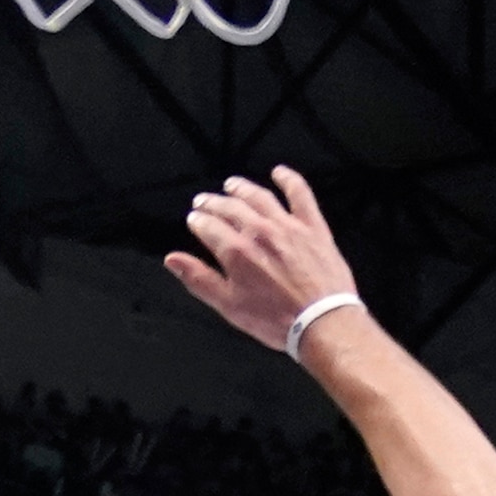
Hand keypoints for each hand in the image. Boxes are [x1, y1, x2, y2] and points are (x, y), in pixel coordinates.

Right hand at [161, 167, 362, 360]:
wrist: (323, 323)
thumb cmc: (277, 320)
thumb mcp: (229, 306)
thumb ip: (199, 279)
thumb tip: (172, 260)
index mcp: (236, 252)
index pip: (208, 226)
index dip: (198, 221)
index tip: (194, 220)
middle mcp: (259, 232)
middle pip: (230, 208)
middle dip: (213, 203)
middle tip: (205, 201)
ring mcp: (287, 226)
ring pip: (259, 197)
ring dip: (242, 188)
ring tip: (232, 185)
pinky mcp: (313, 228)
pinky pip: (300, 195)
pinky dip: (289, 180)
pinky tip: (280, 173)